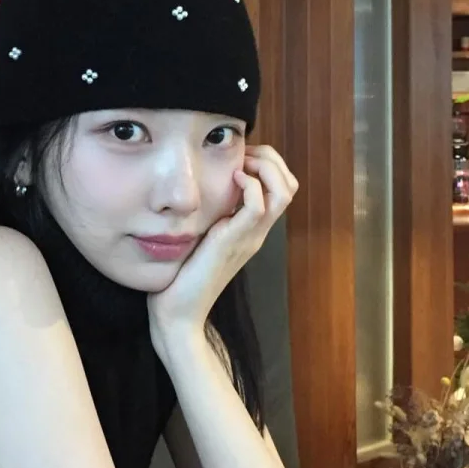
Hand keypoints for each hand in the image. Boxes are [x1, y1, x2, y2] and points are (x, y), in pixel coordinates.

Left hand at [147, 145, 297, 339]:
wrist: (179, 311)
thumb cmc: (183, 274)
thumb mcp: (200, 235)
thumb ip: (208, 215)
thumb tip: (199, 189)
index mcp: (251, 229)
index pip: (282, 187)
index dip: (268, 163)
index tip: (241, 156)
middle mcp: (256, 232)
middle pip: (289, 185)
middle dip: (271, 159)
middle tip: (243, 156)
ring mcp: (249, 237)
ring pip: (282, 192)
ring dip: (265, 168)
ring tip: (240, 166)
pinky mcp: (233, 241)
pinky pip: (257, 206)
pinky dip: (250, 185)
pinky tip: (231, 180)